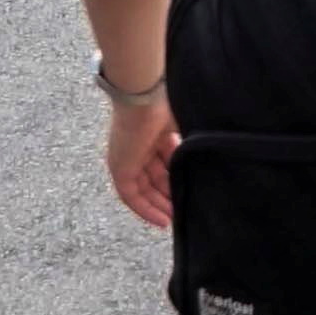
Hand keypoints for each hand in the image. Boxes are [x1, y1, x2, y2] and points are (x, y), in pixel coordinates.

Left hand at [103, 88, 177, 230]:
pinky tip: (162, 220)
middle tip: (182, 212)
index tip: (187, 193)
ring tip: (176, 220)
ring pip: (142, 191)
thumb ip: (183, 149)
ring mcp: (125, 160)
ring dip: (158, 207)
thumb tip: (196, 165)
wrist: (145, 94)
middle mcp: (134, 150)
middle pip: (151, 181)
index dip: (173, 181)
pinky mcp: (119, 169)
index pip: (160, 166)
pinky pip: (131, 196)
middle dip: (166, 198)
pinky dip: (146, 210)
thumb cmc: (164, 102)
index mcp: (149, 136)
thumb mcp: (178, 130)